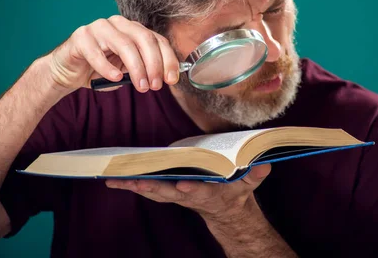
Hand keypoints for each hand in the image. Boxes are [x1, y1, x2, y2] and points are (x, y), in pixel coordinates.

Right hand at [46, 15, 179, 92]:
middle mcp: (118, 24)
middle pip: (144, 39)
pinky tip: (115, 78)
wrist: (69, 71)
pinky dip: (108, 67)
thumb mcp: (128, 71)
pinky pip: (97, 52)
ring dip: (136, 68)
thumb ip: (145, 69)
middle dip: (154, 64)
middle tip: (155, 86)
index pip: (157, 40)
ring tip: (141, 86)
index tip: (171, 80)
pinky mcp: (81, 37)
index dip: (168, 60)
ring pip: (124, 45)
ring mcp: (99, 27)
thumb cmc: (101, 69)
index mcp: (133, 29)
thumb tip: (167, 77)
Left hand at [105, 164, 271, 222]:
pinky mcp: (168, 191)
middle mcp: (188, 196)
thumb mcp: (249, 186)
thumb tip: (264, 164)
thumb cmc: (236, 195)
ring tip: (113, 179)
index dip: (193, 190)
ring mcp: (176, 195)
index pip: (201, 192)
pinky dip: (132, 182)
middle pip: (167, 192)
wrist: (225, 212)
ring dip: (133, 185)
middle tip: (132, 181)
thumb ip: (255, 175)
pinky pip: (147, 187)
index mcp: (209, 194)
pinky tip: (115, 177)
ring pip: (152, 190)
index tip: (183, 185)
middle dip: (150, 187)